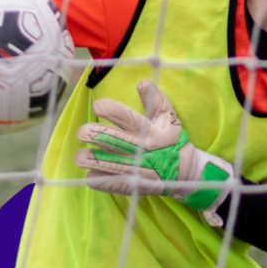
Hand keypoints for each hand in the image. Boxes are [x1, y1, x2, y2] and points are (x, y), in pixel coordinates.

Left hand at [74, 80, 235, 226]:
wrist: (186, 173)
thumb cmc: (173, 141)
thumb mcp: (170, 118)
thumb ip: (156, 100)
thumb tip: (142, 82)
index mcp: (150, 132)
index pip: (129, 118)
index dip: (112, 110)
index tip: (98, 105)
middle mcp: (142, 150)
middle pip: (112, 140)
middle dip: (93, 135)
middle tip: (83, 132)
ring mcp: (137, 169)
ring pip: (106, 163)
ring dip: (89, 159)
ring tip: (80, 156)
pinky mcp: (133, 185)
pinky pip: (110, 182)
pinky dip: (97, 178)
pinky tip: (89, 173)